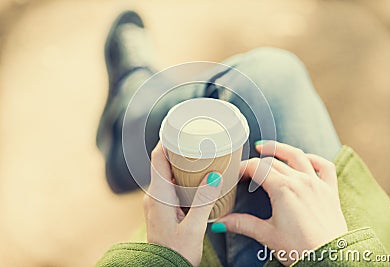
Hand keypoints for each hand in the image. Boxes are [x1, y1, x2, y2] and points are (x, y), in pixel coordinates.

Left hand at [144, 142, 222, 266]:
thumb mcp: (195, 227)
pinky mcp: (162, 208)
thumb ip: (204, 200)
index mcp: (159, 195)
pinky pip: (169, 184)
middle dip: (178, 149)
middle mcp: (154, 195)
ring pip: (166, 174)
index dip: (166, 140)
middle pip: (162, 162)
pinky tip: (196, 177)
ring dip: (180, 163)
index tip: (179, 128)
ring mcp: (156, 202)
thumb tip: (215, 176)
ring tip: (199, 154)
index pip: (158, 158)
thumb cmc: (177, 252)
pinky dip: (181, 176)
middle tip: (196, 139)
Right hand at [216, 141, 347, 265]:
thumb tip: (220, 223)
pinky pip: (323, 166)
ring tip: (266, 147)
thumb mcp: (267, 235)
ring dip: (280, 149)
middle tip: (245, 169)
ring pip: (297, 156)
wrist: (331, 260)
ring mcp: (317, 183)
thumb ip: (242, 224)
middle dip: (256, 162)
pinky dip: (312, 158)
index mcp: (283, 189)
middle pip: (273, 162)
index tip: (234, 174)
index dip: (242, 168)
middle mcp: (300, 181)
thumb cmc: (300, 249)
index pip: (257, 168)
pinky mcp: (330, 191)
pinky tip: (304, 159)